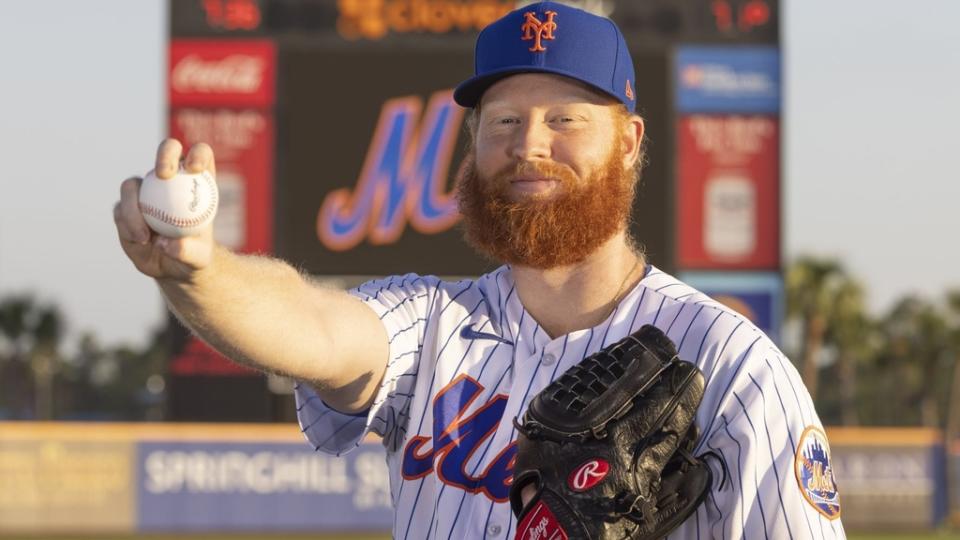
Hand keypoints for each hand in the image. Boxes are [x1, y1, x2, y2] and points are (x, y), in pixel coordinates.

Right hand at [114, 138, 217, 281]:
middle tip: (163, 175)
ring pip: (131, 185)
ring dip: (134, 207)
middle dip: (165, 155)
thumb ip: (189, 251)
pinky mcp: (124, 209)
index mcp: (196, 181)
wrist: (174, 266)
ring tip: (145, 237)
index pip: (201, 155)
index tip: (195, 169)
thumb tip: (169, 244)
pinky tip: (140, 241)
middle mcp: (169, 179)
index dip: (198, 154)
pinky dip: (128, 225)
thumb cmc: (194, 256)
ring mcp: (144, 191)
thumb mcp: (198, 258)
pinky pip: (120, 211)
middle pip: (166, 152)